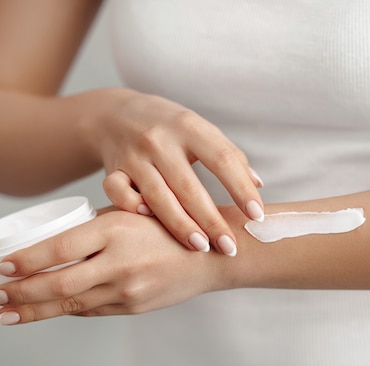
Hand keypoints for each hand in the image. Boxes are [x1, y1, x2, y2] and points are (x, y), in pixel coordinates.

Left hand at [0, 208, 227, 324]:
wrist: (211, 256)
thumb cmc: (171, 225)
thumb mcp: (133, 213)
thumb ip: (96, 226)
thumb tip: (55, 241)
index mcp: (116, 230)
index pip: (59, 249)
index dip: (26, 262)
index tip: (3, 269)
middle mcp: (120, 263)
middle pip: (59, 284)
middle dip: (21, 294)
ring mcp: (128, 290)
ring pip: (71, 304)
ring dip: (35, 311)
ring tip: (7, 314)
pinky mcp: (134, 307)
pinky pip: (92, 310)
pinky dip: (67, 310)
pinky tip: (49, 311)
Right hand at [87, 89, 263, 255]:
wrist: (114, 113)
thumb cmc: (169, 127)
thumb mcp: (199, 130)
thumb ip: (229, 155)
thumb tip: (258, 185)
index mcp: (190, 127)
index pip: (222, 160)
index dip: (241, 189)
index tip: (256, 216)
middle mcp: (161, 140)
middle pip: (189, 186)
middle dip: (211, 221)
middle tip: (230, 247)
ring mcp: (134, 155)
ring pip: (157, 196)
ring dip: (180, 225)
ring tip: (201, 247)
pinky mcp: (112, 169)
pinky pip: (118, 193)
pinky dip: (131, 208)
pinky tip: (148, 222)